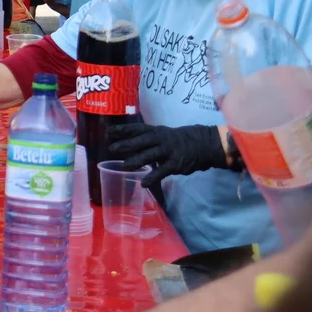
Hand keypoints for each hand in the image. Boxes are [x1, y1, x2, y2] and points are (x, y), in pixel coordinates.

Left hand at [108, 123, 227, 188]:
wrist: (202, 144)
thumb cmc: (178, 139)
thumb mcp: (162, 135)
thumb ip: (146, 139)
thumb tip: (126, 143)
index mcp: (156, 131)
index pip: (137, 129)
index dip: (123, 129)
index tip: (109, 131)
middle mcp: (161, 139)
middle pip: (141, 141)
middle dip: (126, 144)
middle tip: (112, 148)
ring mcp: (168, 152)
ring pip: (149, 156)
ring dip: (136, 161)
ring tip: (123, 166)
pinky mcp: (174, 164)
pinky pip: (161, 171)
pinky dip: (152, 177)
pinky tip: (143, 183)